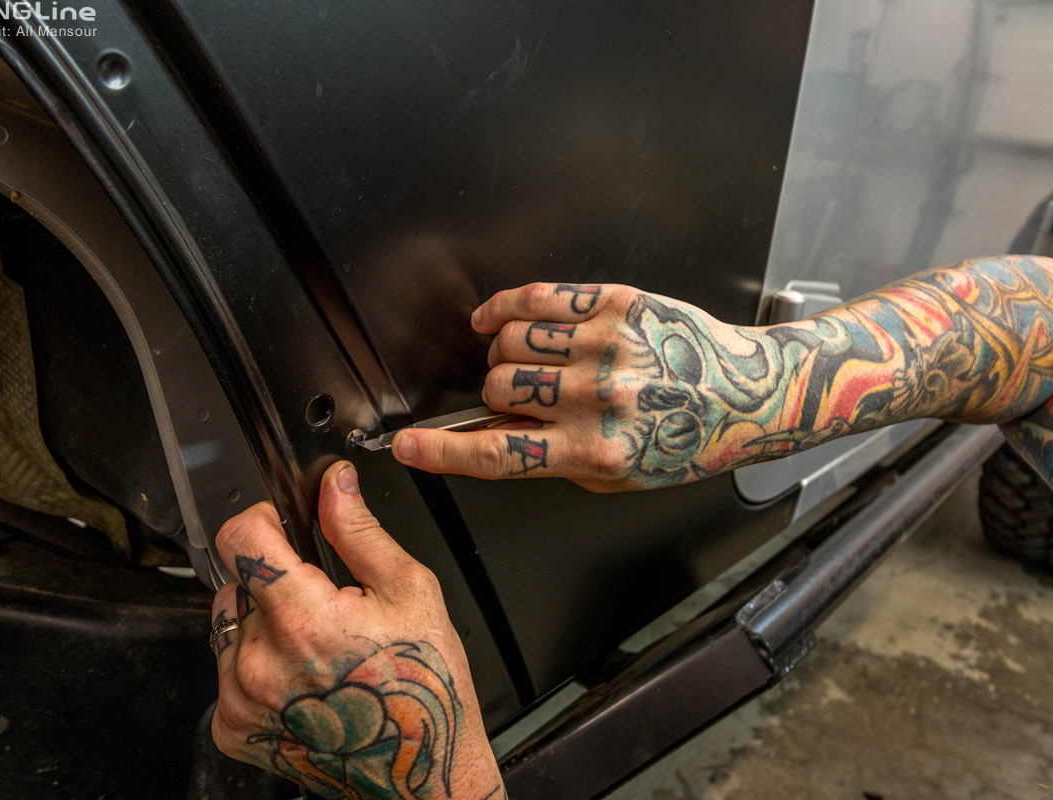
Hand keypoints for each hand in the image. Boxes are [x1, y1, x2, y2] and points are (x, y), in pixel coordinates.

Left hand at [209, 461, 503, 799]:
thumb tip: (334, 486)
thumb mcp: (409, 591)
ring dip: (260, 622)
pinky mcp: (232, 728)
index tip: (279, 525)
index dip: (261, 519)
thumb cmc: (422, 688)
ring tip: (314, 647)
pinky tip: (300, 679)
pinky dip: (254, 666)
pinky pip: (226, 671)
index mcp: (303, 619)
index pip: (239, 537)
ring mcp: (239, 699)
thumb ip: (359, 531)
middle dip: (273, 578)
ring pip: (228, 624)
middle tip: (322, 604)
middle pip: (237, 580)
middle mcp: (259, 661)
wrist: (420, 772)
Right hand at [390, 282, 782, 491]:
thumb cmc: (681, 440)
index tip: (409, 448)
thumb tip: (488, 438)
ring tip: (532, 363)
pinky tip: (498, 318)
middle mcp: (598, 398)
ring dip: (507, 355)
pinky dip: (504, 308)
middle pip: (499, 388)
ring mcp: (605, 346)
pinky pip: (534, 299)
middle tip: (524, 399)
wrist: (744, 394)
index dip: (442, 454)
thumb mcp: (613, 475)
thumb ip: (548, 459)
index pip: (500, 455)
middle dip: (499, 396)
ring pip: (510, 342)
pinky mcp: (616, 304)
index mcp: (595, 452)